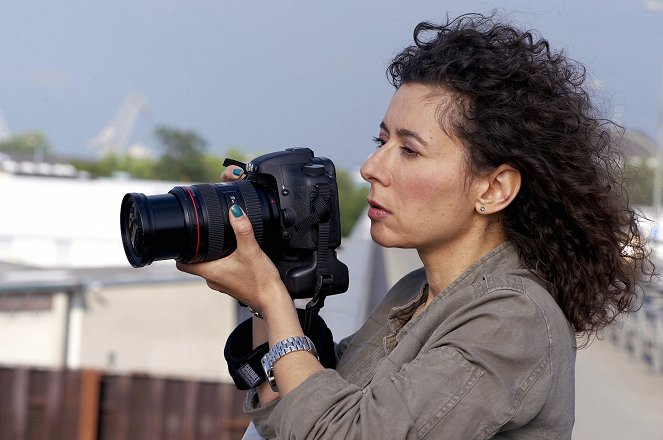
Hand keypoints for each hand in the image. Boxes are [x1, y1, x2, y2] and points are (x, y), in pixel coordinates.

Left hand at [176, 165, 288, 314]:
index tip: (184, 239)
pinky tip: (236, 255)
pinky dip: (225, 262)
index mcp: (210, 272)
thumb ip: (242, 229)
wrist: (272, 300)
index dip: (180, 251)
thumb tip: (234, 211)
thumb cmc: (260, 281)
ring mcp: (222, 284)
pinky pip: (222, 271)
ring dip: (213, 255)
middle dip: (199, 249)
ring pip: (209, 266)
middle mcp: (213, 280)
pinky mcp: (232, 284)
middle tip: (205, 235)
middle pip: (195, 263)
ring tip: (222, 243)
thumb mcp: (251, 250)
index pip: (182, 264)